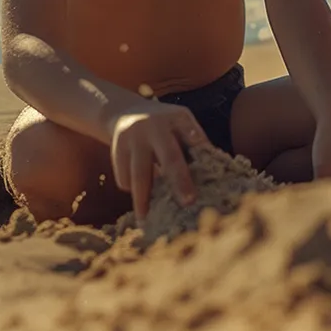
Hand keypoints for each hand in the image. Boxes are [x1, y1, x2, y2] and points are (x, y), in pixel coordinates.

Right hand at [108, 103, 213, 220]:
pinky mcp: (116, 149)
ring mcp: (132, 138)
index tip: (209, 160)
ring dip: (143, 198)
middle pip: (169, 158)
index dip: (201, 148)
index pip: (192, 134)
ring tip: (146, 219)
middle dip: (179, 182)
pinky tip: (138, 194)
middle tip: (188, 202)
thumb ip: (195, 139)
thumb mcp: (180, 121)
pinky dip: (132, 189)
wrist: (124, 110)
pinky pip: (124, 177)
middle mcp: (153, 126)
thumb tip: (214, 167)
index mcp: (175, 118)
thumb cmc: (163, 123)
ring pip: (139, 174)